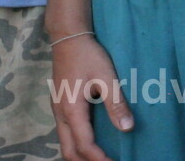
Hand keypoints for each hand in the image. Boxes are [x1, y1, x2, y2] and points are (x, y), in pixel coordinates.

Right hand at [51, 34, 132, 160]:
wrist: (68, 37)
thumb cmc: (88, 55)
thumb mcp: (106, 76)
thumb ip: (116, 103)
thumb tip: (127, 128)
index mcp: (72, 110)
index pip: (85, 145)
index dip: (100, 159)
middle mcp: (61, 115)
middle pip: (69, 151)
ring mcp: (57, 111)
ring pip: (64, 143)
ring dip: (80, 155)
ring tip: (99, 158)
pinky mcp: (59, 106)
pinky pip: (65, 134)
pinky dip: (76, 145)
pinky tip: (89, 142)